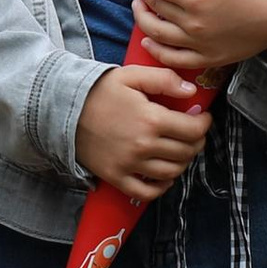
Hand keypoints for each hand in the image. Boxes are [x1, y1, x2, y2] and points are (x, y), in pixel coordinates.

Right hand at [73, 64, 210, 202]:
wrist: (62, 109)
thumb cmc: (98, 90)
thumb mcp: (132, 75)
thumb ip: (164, 79)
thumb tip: (191, 92)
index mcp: (151, 119)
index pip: (194, 130)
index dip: (204, 124)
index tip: (202, 118)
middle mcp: (143, 145)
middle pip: (186, 152)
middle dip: (196, 142)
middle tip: (192, 133)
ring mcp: (130, 164)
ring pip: (172, 172)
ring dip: (182, 162)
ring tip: (179, 150)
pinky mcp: (116, 176)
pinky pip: (147, 192)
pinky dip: (161, 187)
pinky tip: (163, 175)